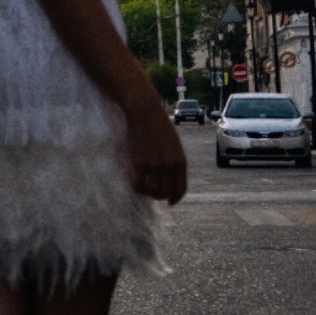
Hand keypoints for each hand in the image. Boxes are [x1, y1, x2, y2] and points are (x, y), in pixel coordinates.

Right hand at [123, 90, 186, 205]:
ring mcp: (155, 166)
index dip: (174, 198)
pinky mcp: (140, 163)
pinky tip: (135, 183)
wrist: (145, 112)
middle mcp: (170, 166)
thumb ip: (173, 160)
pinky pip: (138, 184)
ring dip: (147, 193)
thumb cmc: (158, 125)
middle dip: (160, 197)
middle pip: (166, 193)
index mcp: (181, 162)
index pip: (180, 189)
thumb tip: (168, 176)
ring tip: (143, 188)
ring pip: (152, 191)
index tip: (169, 202)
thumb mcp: (173, 144)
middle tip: (153, 194)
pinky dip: (137, 187)